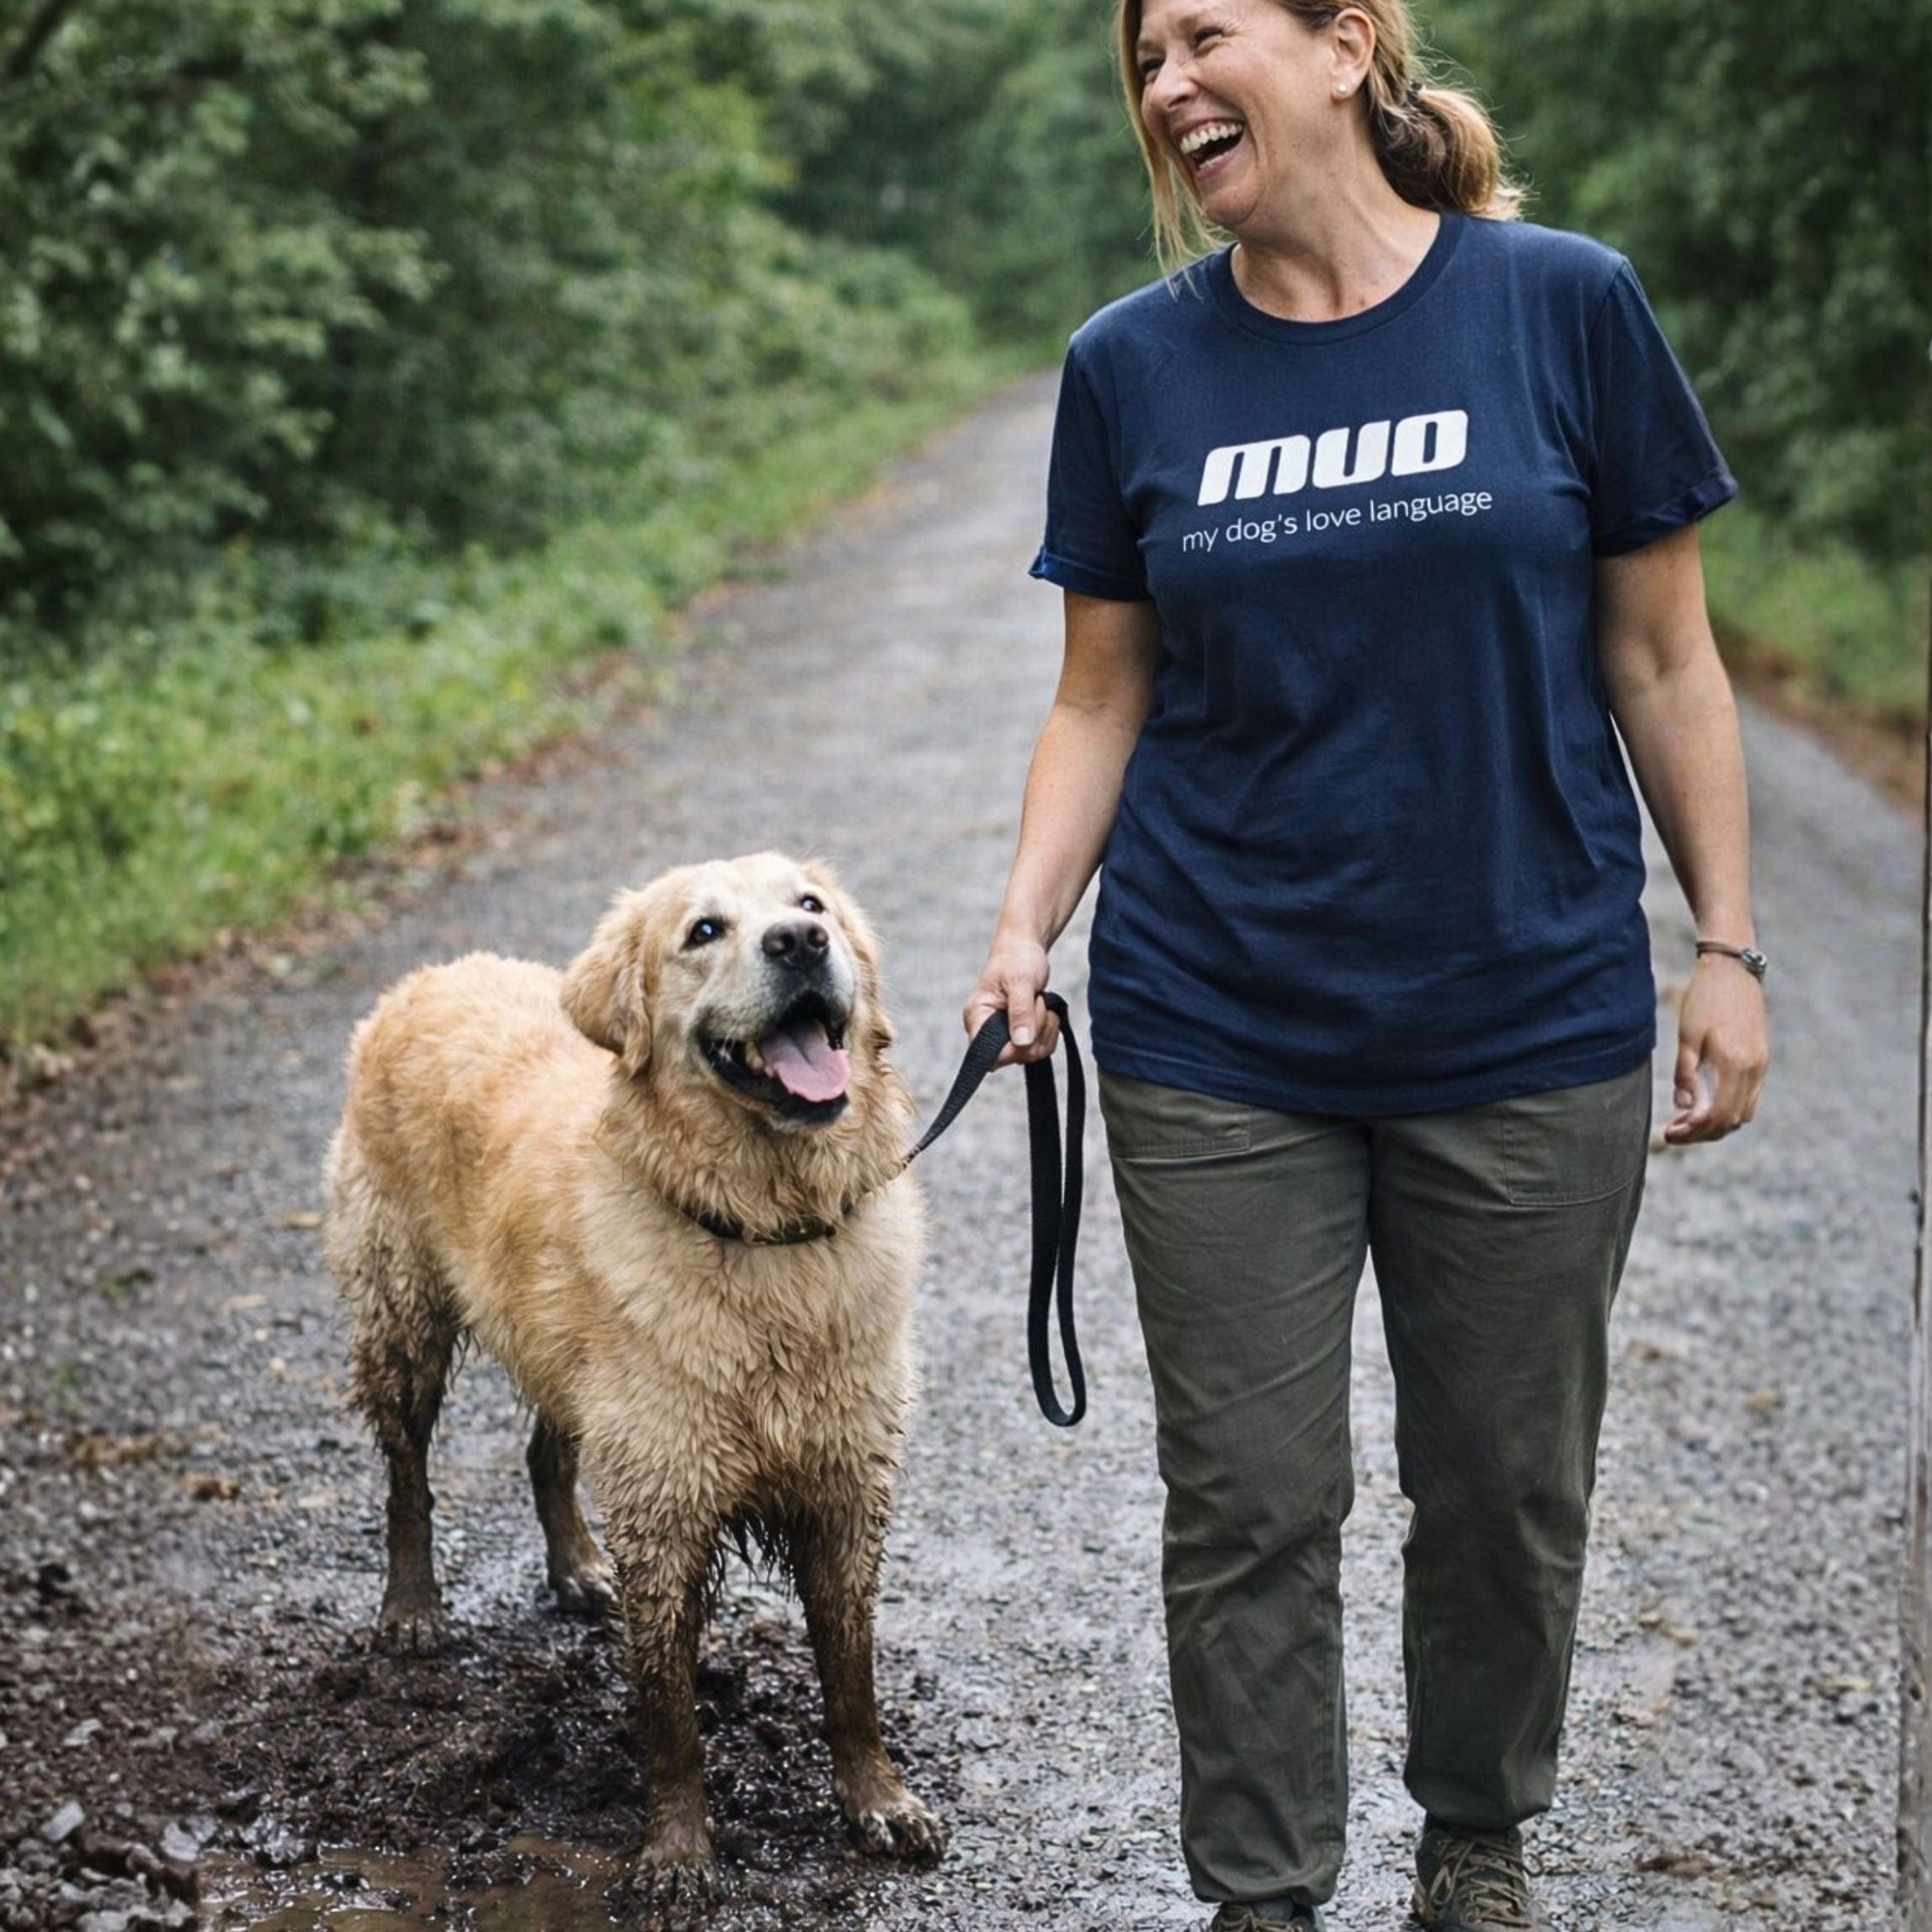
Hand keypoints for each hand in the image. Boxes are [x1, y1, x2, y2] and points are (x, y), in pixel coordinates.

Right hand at [964, 934, 1059, 1067]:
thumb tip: (1021, 1042)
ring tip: (1040, 1002)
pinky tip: (1046, 1010)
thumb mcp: (1021, 980)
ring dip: (1045, 1029)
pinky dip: (1050, 1031)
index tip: (1027, 1027)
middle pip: (1014, 1056)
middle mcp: (986, 1030)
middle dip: (1035, 1032)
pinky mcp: (1020, 1034)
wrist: (1024, 948)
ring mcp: (1004, 1034)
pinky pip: (1040, 1047)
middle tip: (1037, 1002)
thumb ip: (1020, 1011)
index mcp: (977, 1017)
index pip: (987, 1055)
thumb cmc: (1017, 958)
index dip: (1011, 1050)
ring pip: (1031, 1053)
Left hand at [1663, 955, 1768, 1143]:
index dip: (1694, 1131)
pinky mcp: (1762, 1058)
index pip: (1719, 1116)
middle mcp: (1755, 1068)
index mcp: (1736, 1064)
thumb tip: (1683, 1107)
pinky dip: (1729, 1107)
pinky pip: (1750, 1096)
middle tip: (1673, 1132)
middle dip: (1703, 1132)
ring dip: (1717, 1122)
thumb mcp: (1687, 1035)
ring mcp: (1762, 1064)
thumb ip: (1686, 1073)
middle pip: (1733, 1120)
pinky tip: (1704, 1102)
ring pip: (1745, 1111)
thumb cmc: (1705, 998)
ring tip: (1685, 1120)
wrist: (1733, 968)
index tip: (1669, 1133)